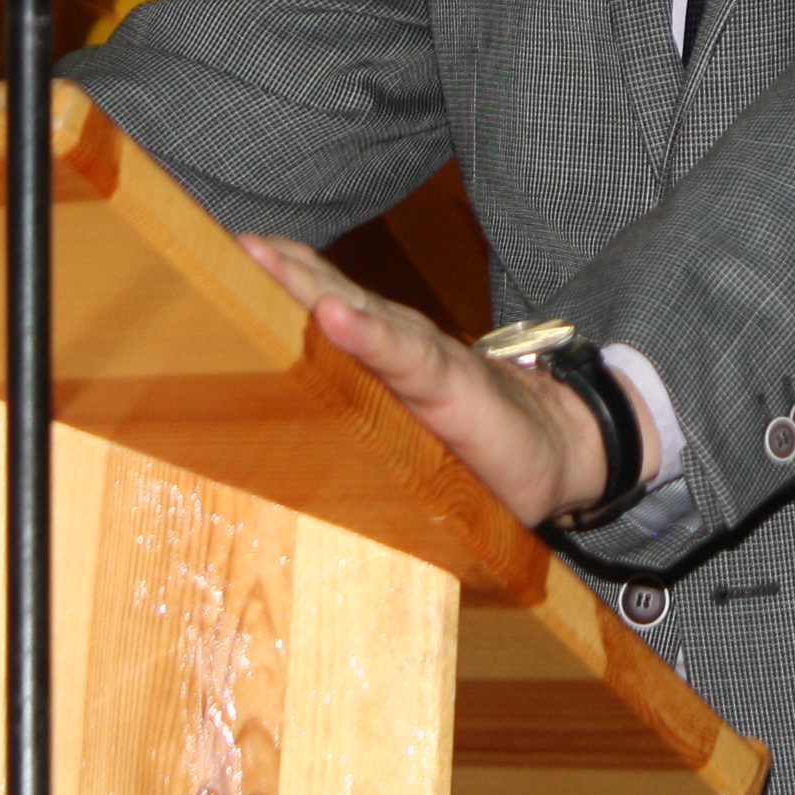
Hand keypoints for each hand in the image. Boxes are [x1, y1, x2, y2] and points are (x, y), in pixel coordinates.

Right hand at [237, 233, 642, 525]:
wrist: (550, 435)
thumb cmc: (515, 460)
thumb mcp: (505, 482)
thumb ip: (461, 491)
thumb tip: (434, 544)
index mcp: (447, 383)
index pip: (408, 354)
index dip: (371, 336)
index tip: (331, 313)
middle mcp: (418, 349)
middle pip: (358, 309)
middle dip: (305, 285)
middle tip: (249, 255)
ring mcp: (401, 339)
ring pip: (346, 297)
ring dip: (297, 274)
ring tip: (244, 250)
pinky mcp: (390, 340)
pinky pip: (347, 303)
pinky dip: (307, 280)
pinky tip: (269, 262)